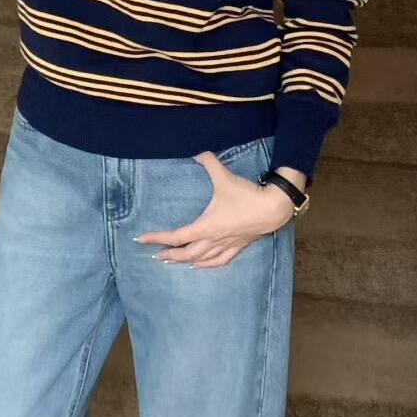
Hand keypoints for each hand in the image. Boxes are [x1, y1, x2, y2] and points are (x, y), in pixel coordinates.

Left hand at [135, 150, 299, 268]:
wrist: (274, 208)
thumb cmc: (247, 195)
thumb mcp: (224, 177)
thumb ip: (208, 161)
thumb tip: (196, 150)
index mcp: (206, 225)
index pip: (177, 236)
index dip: (158, 238)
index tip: (142, 239)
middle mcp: (214, 239)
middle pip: (187, 252)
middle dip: (170, 254)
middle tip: (156, 256)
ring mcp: (226, 245)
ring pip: (202, 259)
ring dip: (186, 261)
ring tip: (173, 262)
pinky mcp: (238, 246)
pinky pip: (220, 261)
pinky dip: (208, 265)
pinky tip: (201, 266)